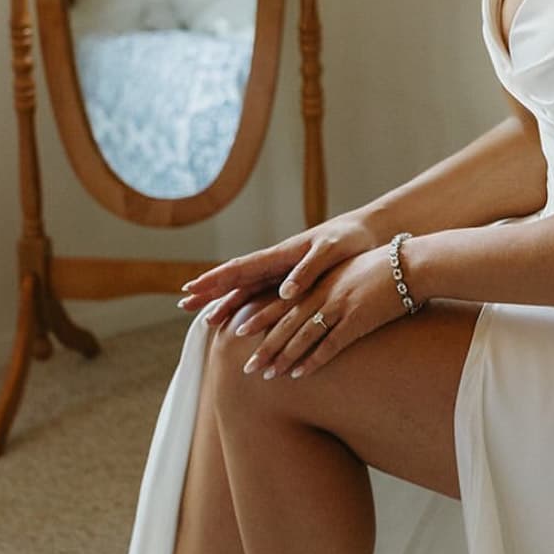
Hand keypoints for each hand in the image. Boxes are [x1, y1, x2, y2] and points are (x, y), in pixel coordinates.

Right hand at [176, 214, 380, 330]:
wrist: (369, 233)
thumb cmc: (352, 240)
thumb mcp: (332, 251)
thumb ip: (308, 269)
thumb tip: (285, 293)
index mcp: (282, 254)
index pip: (241, 268)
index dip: (216, 279)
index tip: (193, 286)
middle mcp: (278, 264)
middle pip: (237, 280)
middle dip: (211, 291)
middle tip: (184, 303)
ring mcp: (285, 274)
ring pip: (248, 290)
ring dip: (226, 302)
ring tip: (205, 318)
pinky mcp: (297, 283)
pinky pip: (266, 297)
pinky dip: (250, 308)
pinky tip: (242, 320)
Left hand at [234, 245, 412, 379]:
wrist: (411, 265)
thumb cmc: (383, 269)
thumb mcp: (349, 273)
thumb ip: (331, 286)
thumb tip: (319, 303)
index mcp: (319, 281)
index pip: (282, 301)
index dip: (261, 317)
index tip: (238, 330)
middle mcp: (323, 293)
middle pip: (286, 323)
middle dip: (265, 346)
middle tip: (247, 366)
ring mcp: (339, 306)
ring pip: (302, 336)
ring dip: (283, 357)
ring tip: (267, 375)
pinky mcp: (357, 319)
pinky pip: (330, 345)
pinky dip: (313, 360)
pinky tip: (299, 374)